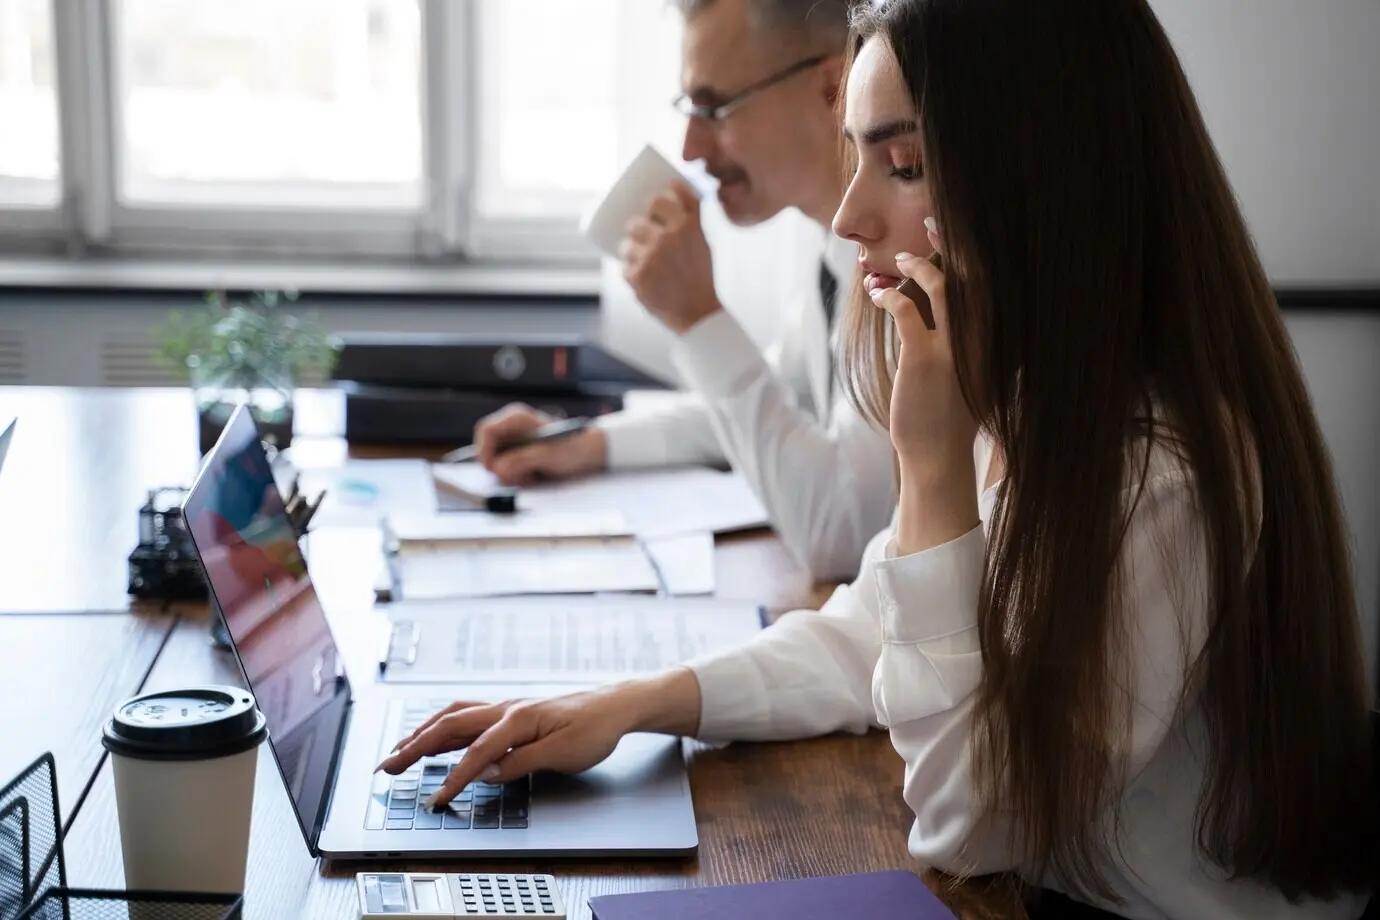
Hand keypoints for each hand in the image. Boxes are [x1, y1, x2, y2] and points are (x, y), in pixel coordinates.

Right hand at [376, 688, 637, 809]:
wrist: (614, 705)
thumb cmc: (594, 727)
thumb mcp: (564, 753)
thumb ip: (522, 762)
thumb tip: (485, 772)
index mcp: (519, 718)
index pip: (477, 752)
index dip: (455, 778)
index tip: (437, 799)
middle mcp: (506, 708)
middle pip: (450, 725)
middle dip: (415, 746)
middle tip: (387, 767)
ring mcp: (505, 707)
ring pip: (453, 716)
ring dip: (422, 732)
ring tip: (399, 750)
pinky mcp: (509, 712)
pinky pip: (466, 715)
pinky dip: (442, 725)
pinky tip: (432, 735)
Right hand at [472, 403, 607, 485]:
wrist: (589, 452)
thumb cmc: (572, 447)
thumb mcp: (547, 455)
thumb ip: (521, 460)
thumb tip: (498, 468)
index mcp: (516, 418)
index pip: (486, 430)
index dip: (484, 450)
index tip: (492, 469)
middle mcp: (511, 428)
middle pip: (487, 448)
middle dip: (499, 466)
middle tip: (519, 477)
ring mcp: (513, 441)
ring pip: (495, 462)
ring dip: (510, 474)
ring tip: (531, 476)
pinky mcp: (517, 454)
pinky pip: (505, 468)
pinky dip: (515, 476)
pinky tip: (532, 476)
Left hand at [619, 183, 721, 334]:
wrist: (700, 313)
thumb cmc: (703, 278)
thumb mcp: (704, 242)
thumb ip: (690, 219)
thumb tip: (676, 192)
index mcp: (688, 225)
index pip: (661, 198)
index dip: (654, 203)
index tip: (654, 210)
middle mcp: (668, 237)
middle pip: (636, 221)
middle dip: (637, 229)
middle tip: (643, 239)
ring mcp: (650, 256)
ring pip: (626, 245)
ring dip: (631, 252)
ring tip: (644, 264)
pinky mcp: (637, 276)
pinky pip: (624, 267)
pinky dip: (632, 273)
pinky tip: (645, 280)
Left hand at [867, 224, 977, 475]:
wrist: (939, 459)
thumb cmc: (947, 420)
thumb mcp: (967, 379)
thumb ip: (966, 348)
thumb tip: (946, 320)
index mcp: (994, 343)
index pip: (989, 286)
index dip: (975, 254)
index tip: (956, 235)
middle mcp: (981, 340)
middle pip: (974, 275)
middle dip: (952, 244)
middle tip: (931, 223)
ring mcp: (954, 349)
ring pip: (942, 286)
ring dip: (916, 266)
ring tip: (897, 260)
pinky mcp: (924, 359)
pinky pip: (906, 311)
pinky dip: (889, 296)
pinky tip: (877, 295)